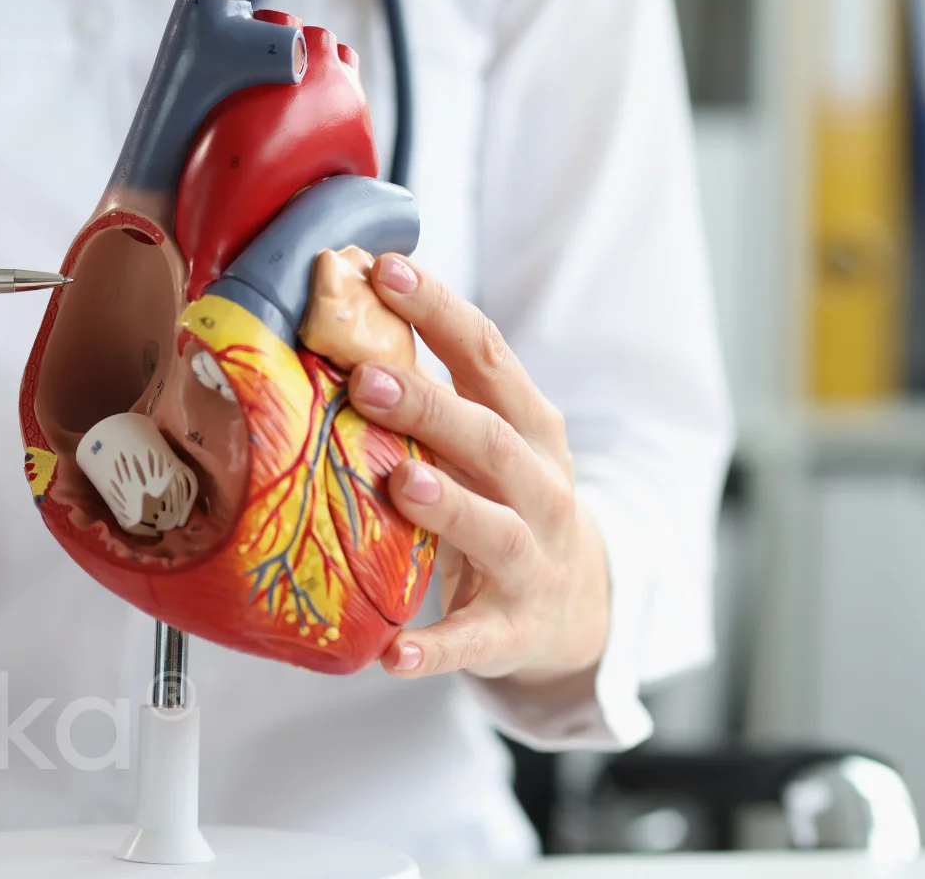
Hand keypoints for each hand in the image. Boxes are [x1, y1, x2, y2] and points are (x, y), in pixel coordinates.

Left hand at [345, 254, 608, 688]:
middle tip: (367, 379)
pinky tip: (392, 654)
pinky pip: (473, 640)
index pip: (487, 356)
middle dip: (431, 407)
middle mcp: (539, 488)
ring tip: (401, 484)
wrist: (579, 607)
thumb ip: (434, 390)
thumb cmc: (508, 502)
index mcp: (529, 427)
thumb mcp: (491, 439)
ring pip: (496, 530)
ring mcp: (533, 561)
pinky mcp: (514, 630)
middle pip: (490, 439)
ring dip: (450, 506)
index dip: (439, 310)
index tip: (386, 270)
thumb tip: (345, 311)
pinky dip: (435, 648)